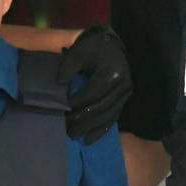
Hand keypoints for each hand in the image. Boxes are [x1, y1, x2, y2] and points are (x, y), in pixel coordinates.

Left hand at [57, 22, 131, 143]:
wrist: (112, 45)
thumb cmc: (92, 48)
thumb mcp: (78, 51)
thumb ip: (67, 67)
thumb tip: (60, 84)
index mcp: (112, 73)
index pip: (91, 93)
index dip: (75, 103)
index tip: (61, 109)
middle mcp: (122, 86)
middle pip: (100, 109)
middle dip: (81, 120)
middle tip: (64, 129)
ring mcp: (125, 95)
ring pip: (107, 117)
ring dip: (89, 129)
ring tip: (73, 136)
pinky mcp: (124, 101)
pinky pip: (113, 119)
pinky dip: (100, 131)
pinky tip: (89, 140)